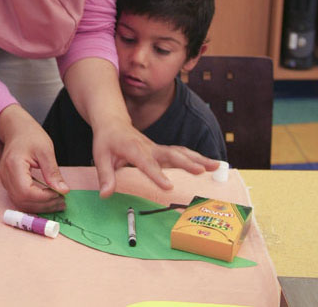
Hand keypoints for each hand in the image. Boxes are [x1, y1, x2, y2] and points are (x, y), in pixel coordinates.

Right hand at [0, 104, 68, 212]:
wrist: (16, 129)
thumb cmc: (30, 135)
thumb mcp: (46, 150)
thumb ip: (53, 172)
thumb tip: (63, 191)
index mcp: (14, 165)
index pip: (26, 191)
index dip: (43, 198)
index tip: (59, 194)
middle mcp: (5, 175)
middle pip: (22, 200)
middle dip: (44, 205)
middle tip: (62, 202)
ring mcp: (4, 180)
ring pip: (20, 203)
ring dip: (39, 206)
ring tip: (57, 202)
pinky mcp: (8, 182)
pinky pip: (19, 198)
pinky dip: (34, 202)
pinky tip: (47, 199)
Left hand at [91, 118, 218, 197]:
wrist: (113, 123)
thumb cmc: (107, 141)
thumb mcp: (101, 156)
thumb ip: (105, 176)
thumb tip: (106, 194)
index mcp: (133, 149)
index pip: (146, 163)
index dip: (157, 174)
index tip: (168, 186)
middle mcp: (149, 147)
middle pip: (170, 154)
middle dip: (186, 163)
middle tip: (202, 171)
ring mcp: (157, 148)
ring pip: (180, 152)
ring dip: (199, 158)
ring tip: (217, 166)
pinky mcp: (162, 151)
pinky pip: (181, 153)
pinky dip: (196, 158)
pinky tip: (210, 165)